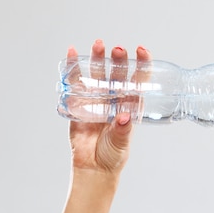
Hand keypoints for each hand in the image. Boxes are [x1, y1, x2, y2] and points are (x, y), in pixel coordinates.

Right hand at [67, 40, 150, 173]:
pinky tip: (71, 54)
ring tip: (98, 44)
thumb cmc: (113, 155)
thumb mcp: (121, 143)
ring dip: (97, 59)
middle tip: (117, 50)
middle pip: (117, 75)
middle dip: (118, 61)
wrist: (93, 167)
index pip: (138, 82)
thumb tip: (123, 117)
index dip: (141, 65)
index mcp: (129, 106)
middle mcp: (114, 99)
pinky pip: (75, 84)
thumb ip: (122, 130)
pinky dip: (72, 69)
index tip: (142, 51)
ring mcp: (96, 100)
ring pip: (97, 75)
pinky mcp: (78, 104)